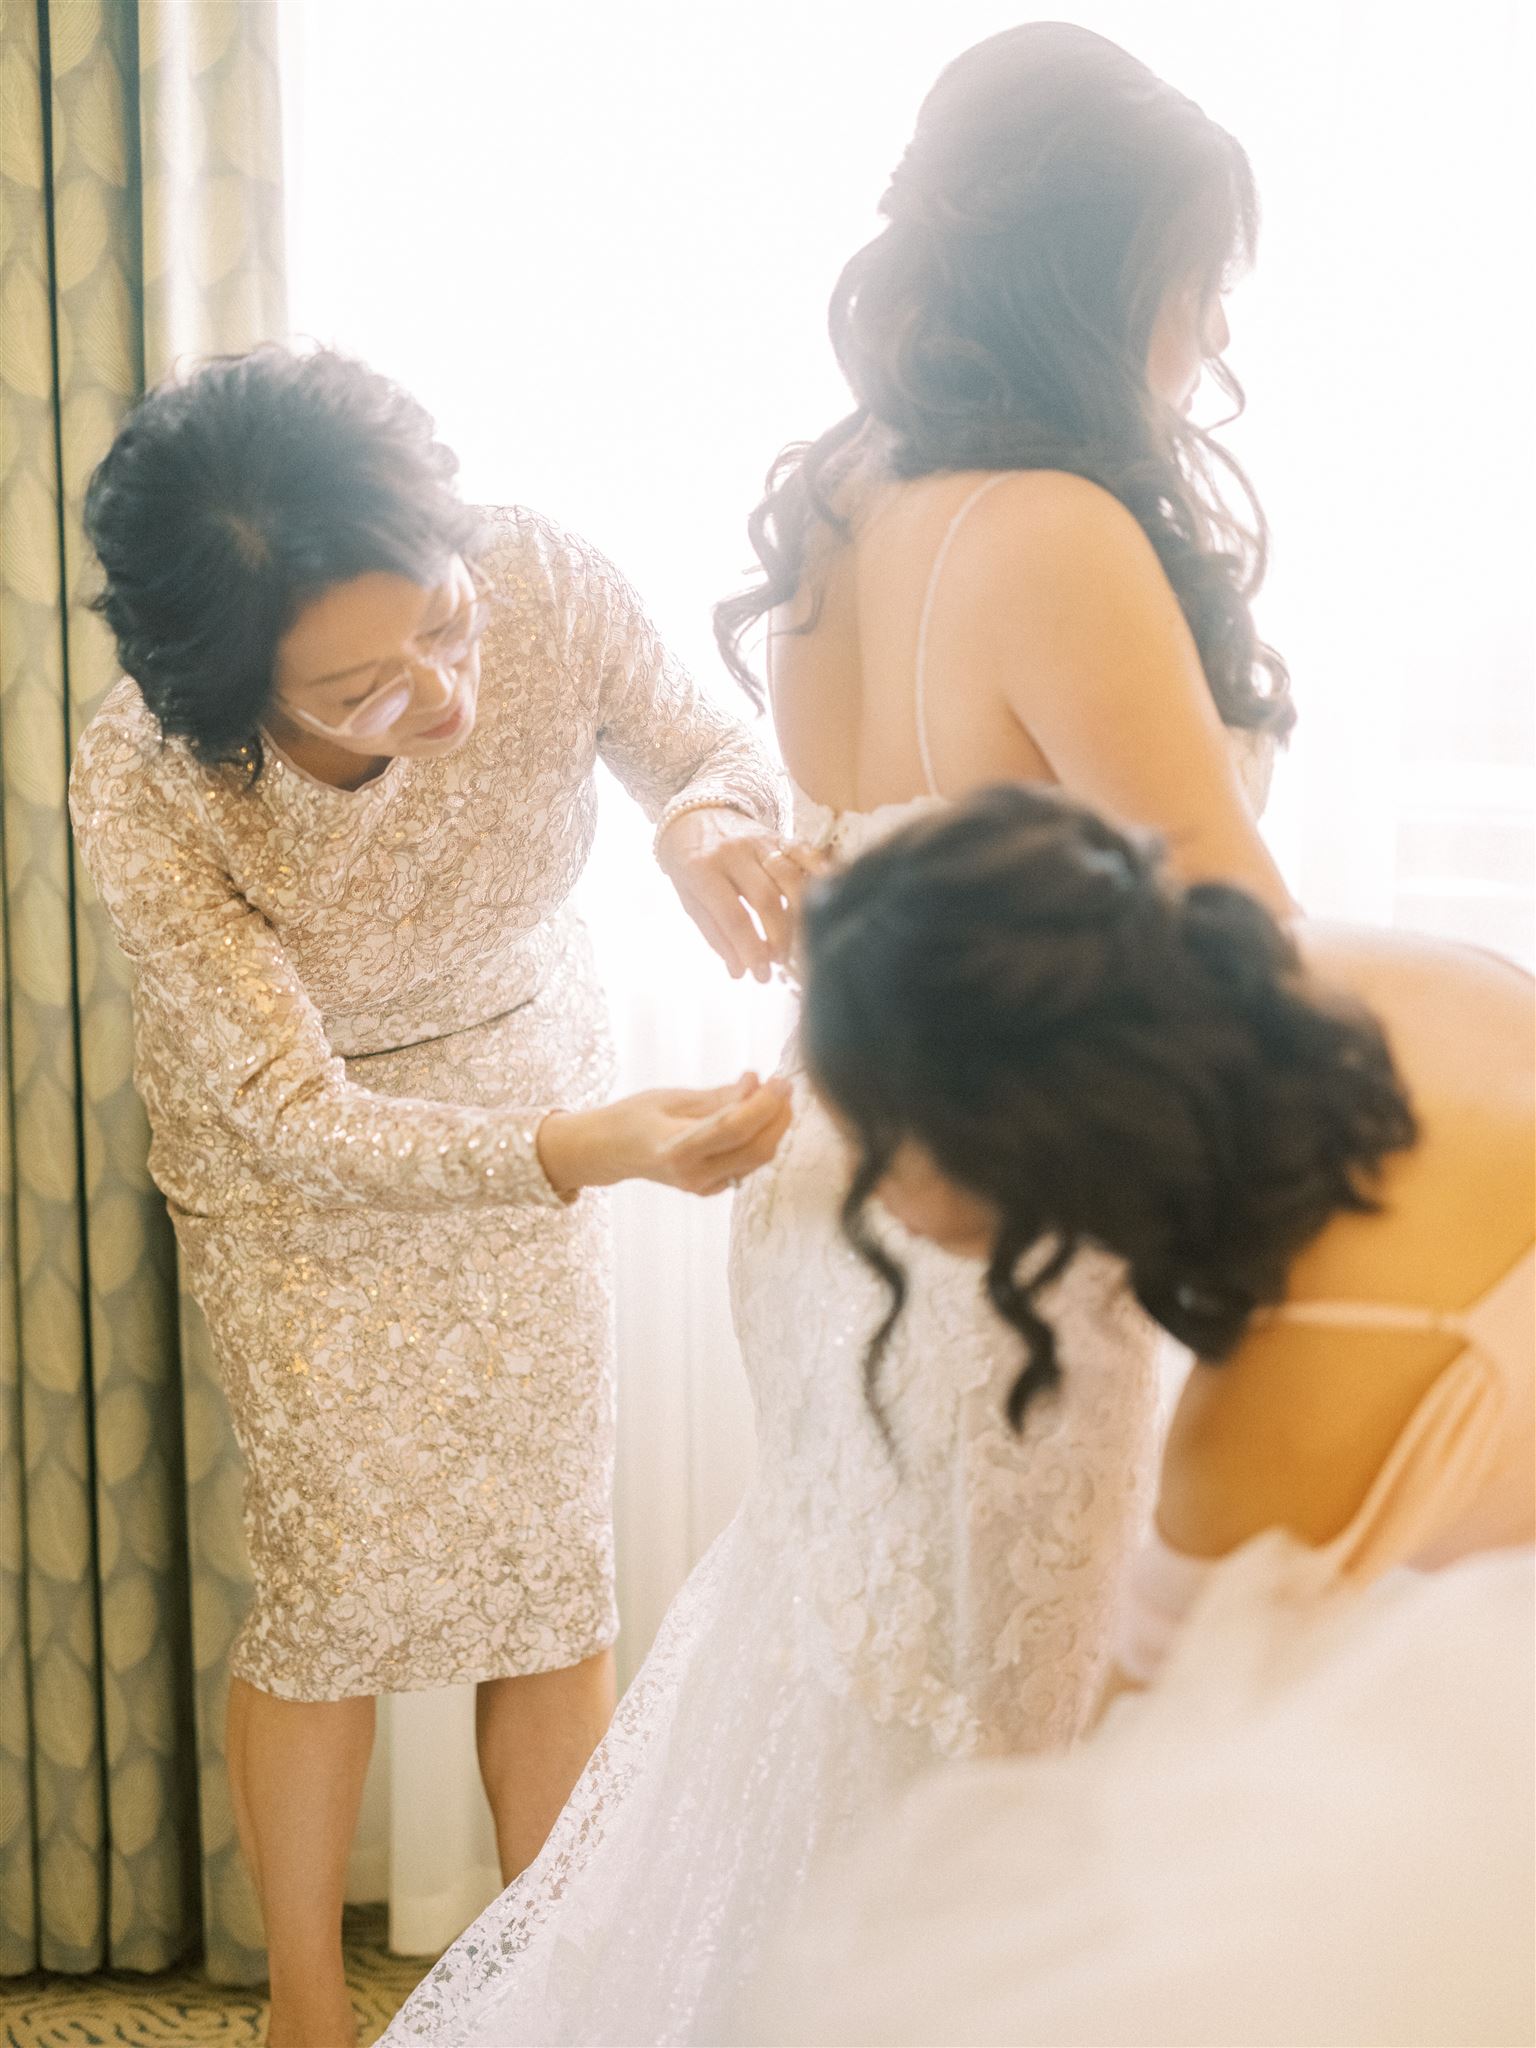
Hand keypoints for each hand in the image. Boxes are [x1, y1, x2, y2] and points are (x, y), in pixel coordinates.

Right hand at [537, 1073, 792, 1197]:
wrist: (607, 1152)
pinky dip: (758, 1139)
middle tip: (783, 1085)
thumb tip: (757, 1082)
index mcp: (677, 1148)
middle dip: (778, 1117)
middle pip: (755, 1150)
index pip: (733, 1128)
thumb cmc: (633, 1117)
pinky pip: (746, 1165)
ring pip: (756, 1160)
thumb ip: (718, 1096)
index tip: (780, 1081)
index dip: (764, 1104)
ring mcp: (702, 1187)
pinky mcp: (709, 1190)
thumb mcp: (673, 1098)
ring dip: (773, 1127)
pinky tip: (754, 1116)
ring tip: (773, 1095)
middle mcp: (693, 1174)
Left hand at [656, 808, 826, 982]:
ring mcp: (758, 840)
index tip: (761, 974)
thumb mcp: (691, 900)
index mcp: (702, 870)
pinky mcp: (778, 834)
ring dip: (799, 913)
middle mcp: (732, 852)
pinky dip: (820, 874)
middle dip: (777, 936)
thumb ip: (716, 935)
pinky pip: (805, 852)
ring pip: (789, 876)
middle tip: (780, 960)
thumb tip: (741, 971)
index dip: (751, 948)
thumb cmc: (690, 865)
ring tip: (800, 940)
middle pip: (765, 898)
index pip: (732, 916)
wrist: (693, 814)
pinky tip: (828, 899)